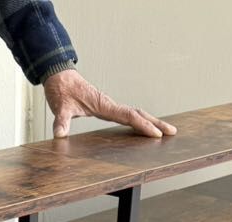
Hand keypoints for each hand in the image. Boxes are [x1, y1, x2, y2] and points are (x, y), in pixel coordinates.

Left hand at [43, 70, 175, 139]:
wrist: (59, 76)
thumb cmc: (61, 90)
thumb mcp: (60, 107)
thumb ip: (61, 121)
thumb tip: (59, 134)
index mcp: (104, 105)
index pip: (128, 115)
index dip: (142, 125)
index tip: (155, 134)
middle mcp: (110, 105)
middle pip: (138, 113)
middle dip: (155, 123)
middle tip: (172, 133)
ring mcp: (110, 106)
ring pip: (135, 113)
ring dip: (151, 122)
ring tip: (165, 132)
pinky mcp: (106, 108)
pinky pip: (128, 115)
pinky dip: (139, 121)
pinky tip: (144, 128)